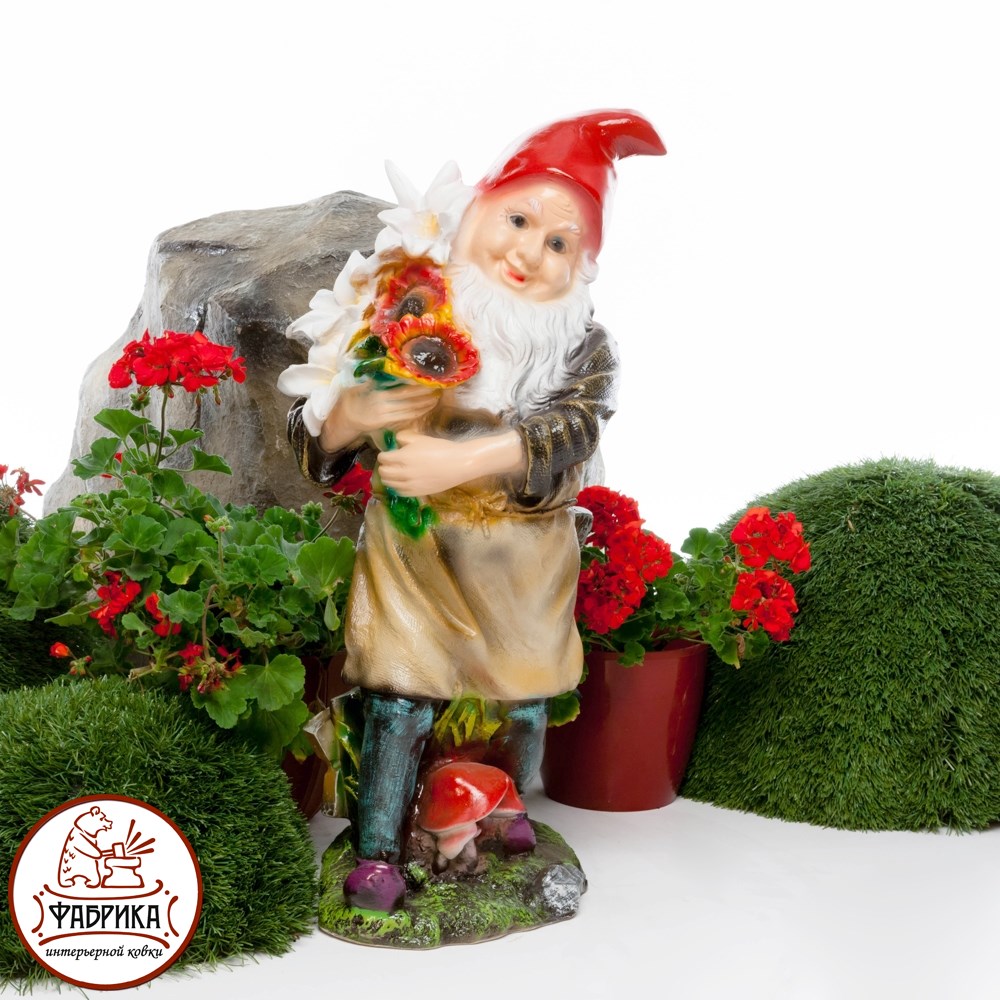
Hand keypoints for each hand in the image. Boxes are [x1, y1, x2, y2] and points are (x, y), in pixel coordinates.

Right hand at [319, 382, 438, 452]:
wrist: (346, 419)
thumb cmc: (352, 398)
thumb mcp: (358, 385)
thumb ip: (372, 378)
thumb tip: (386, 367)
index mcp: (377, 392)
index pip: (400, 387)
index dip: (415, 384)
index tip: (426, 378)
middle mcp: (383, 404)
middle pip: (409, 398)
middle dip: (424, 393)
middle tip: (438, 387)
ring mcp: (386, 415)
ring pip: (410, 409)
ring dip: (425, 404)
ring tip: (436, 397)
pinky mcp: (387, 423)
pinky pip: (406, 418)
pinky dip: (418, 413)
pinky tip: (426, 408)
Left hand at [376, 429, 525, 496]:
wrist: (458, 464)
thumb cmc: (440, 448)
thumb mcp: (420, 439)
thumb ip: (404, 438)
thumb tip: (396, 442)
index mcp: (402, 457)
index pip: (382, 458)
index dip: (384, 454)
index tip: (389, 453)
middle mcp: (403, 473)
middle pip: (383, 472)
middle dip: (384, 466)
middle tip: (390, 463)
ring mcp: (409, 485)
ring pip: (389, 484)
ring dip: (389, 477)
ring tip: (395, 472)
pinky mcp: (417, 493)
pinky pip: (399, 492)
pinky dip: (397, 487)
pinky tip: (402, 482)